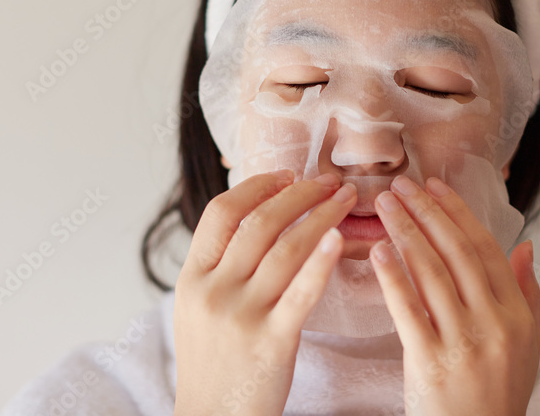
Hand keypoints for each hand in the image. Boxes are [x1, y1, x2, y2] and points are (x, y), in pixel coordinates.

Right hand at [173, 169, 356, 415]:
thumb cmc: (213, 364)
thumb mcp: (199, 308)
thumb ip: (218, 266)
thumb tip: (252, 217)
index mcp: (193, 278)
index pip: (221, 213)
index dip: (257, 186)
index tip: (288, 174)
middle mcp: (214, 291)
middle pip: (259, 223)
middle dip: (300, 194)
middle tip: (330, 181)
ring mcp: (242, 315)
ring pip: (285, 249)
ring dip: (321, 216)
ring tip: (346, 200)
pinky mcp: (272, 341)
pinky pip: (301, 292)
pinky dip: (322, 261)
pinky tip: (340, 238)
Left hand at [369, 174, 539, 415]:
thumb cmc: (497, 397)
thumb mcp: (527, 345)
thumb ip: (526, 293)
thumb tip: (525, 246)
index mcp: (516, 314)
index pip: (485, 248)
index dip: (457, 212)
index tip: (434, 185)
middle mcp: (493, 323)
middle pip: (457, 253)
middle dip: (427, 212)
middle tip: (402, 185)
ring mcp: (463, 342)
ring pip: (432, 274)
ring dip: (406, 233)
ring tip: (385, 207)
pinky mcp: (431, 362)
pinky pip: (409, 310)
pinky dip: (393, 278)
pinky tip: (378, 252)